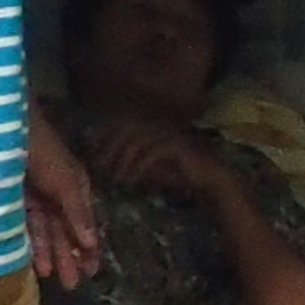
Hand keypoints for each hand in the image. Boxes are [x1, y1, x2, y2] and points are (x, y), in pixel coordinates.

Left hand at [24, 107, 100, 289]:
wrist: (2, 129)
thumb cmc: (42, 150)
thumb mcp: (66, 181)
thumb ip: (77, 212)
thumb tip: (91, 243)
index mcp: (76, 188)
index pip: (86, 224)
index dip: (89, 248)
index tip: (92, 272)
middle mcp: (57, 196)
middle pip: (66, 232)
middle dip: (70, 257)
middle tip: (72, 286)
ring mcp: (35, 199)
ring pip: (46, 233)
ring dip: (50, 255)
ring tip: (53, 279)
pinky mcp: (13, 202)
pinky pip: (25, 228)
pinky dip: (31, 244)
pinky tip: (32, 262)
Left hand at [87, 117, 234, 201]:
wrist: (210, 180)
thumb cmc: (179, 174)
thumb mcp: (149, 168)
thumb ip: (132, 162)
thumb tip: (108, 165)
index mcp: (154, 127)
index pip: (124, 124)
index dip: (107, 136)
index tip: (95, 155)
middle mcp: (161, 126)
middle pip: (127, 129)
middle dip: (111, 148)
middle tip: (101, 167)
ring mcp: (170, 134)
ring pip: (137, 141)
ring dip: (123, 160)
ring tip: (116, 178)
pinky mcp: (177, 146)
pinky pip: (151, 153)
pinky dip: (138, 167)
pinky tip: (131, 180)